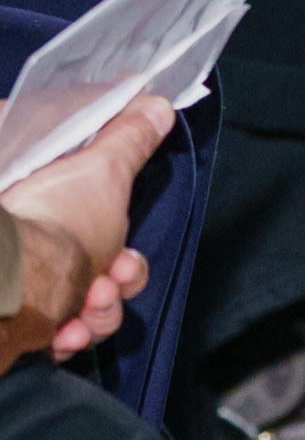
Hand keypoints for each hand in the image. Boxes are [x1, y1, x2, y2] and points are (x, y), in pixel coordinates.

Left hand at [2, 92, 172, 367]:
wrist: (13, 290)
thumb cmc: (59, 225)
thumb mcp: (105, 172)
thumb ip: (131, 138)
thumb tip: (155, 104)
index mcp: (47, 199)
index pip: (93, 210)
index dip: (122, 231)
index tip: (125, 242)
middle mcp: (31, 240)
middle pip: (95, 262)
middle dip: (116, 277)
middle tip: (115, 274)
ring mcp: (25, 282)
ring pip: (83, 301)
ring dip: (100, 310)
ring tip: (92, 306)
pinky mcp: (20, 320)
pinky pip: (59, 330)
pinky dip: (71, 334)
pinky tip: (68, 333)